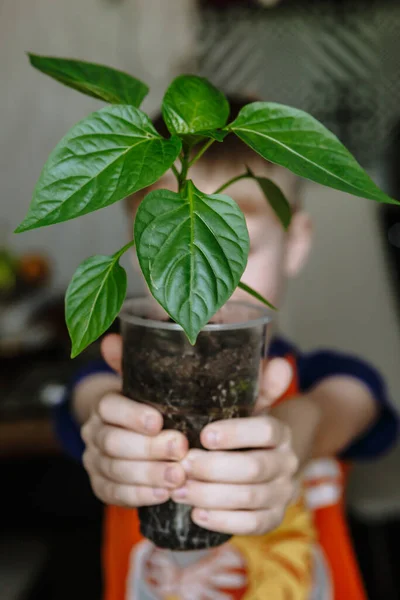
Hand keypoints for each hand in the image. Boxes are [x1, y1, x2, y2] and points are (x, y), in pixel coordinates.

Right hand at [81, 334, 187, 506]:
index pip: (108, 407)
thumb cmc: (148, 404)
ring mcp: (95, 462)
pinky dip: (139, 495)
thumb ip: (134, 363)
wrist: (132, 433)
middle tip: (180, 449)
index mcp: (104, 405)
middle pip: (114, 442)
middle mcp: (94, 433)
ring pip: (115, 470)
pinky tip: (163, 495)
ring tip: (178, 476)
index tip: (159, 420)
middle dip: (148, 448)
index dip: (131, 415)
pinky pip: (115, 494)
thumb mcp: (146, 383)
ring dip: (148, 475)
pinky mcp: (102, 486)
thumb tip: (112, 339)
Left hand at [171, 360, 297, 535]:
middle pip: (254, 468)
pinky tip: (196, 514)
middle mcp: (286, 462)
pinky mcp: (273, 518)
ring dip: (211, 495)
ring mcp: (282, 492)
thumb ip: (259, 385)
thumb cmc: (245, 429)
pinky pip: (252, 525)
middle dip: (214, 468)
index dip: (236, 433)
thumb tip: (279, 363)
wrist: (270, 459)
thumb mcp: (250, 405)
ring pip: (250, 498)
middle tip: (181, 465)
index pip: (266, 431)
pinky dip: (223, 521)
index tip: (204, 435)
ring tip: (178, 490)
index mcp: (281, 431)